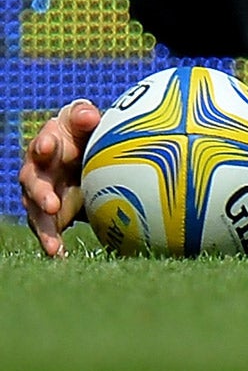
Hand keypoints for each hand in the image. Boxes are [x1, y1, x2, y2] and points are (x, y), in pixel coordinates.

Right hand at [19, 100, 98, 256]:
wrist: (81, 155)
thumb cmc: (83, 132)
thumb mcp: (84, 120)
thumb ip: (84, 115)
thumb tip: (90, 115)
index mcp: (48, 142)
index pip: (43, 142)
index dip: (44, 143)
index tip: (46, 146)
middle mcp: (38, 170)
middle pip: (34, 181)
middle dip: (41, 192)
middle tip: (52, 203)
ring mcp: (40, 193)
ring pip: (37, 212)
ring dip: (45, 227)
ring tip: (54, 245)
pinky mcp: (47, 213)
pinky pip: (47, 230)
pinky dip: (53, 243)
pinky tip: (60, 256)